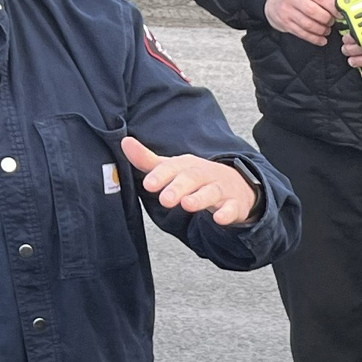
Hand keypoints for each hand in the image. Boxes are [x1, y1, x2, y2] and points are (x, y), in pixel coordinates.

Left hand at [121, 134, 259, 224]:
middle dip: (178, 187)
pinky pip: (232, 209)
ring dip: (200, 198)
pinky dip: (227, 213)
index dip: (160, 175)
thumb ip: (148, 161)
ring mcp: (221, 189)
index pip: (172, 167)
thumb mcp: (173, 168)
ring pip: (212, 192)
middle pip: (192, 178)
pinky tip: (219, 219)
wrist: (237, 185)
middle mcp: (204, 174)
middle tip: (165, 199)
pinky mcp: (235, 204)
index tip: (148, 185)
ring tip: (187, 204)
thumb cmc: (198, 177)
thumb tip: (125, 143)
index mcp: (187, 165)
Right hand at [264, 0, 339, 45]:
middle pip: (314, 12)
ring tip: (327, 30)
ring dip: (321, 30)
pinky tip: (321, 39)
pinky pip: (302, 34)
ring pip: (309, 25)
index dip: (333, 8)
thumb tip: (337, 7)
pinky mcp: (285, 23)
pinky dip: (314, 39)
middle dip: (327, 20)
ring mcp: (287, 11)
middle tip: (332, 22)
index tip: (340, 14)